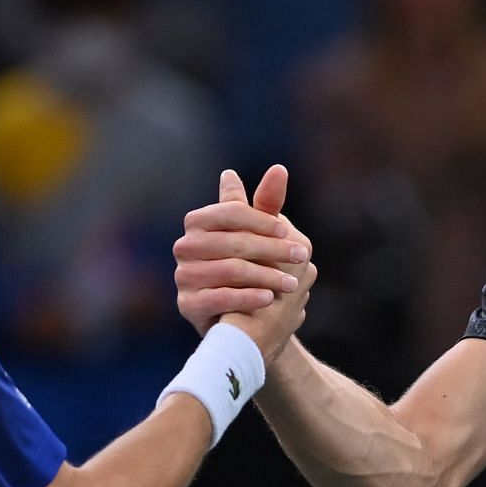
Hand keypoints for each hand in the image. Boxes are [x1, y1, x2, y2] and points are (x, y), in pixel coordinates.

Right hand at [174, 165, 311, 333]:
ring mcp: (184, 275)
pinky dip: (248, 297)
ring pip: (230, 270)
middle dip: (272, 250)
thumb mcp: (258, 234)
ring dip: (266, 275)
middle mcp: (185, 246)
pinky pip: (219, 297)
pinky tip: (269, 298)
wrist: (240, 318)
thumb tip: (279, 168)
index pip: (232, 212)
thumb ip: (266, 203)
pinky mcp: (187, 304)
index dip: (262, 221)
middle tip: (301, 257)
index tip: (287, 233)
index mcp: (199, 221)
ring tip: (292, 284)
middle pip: (234, 242)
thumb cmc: (250, 265)